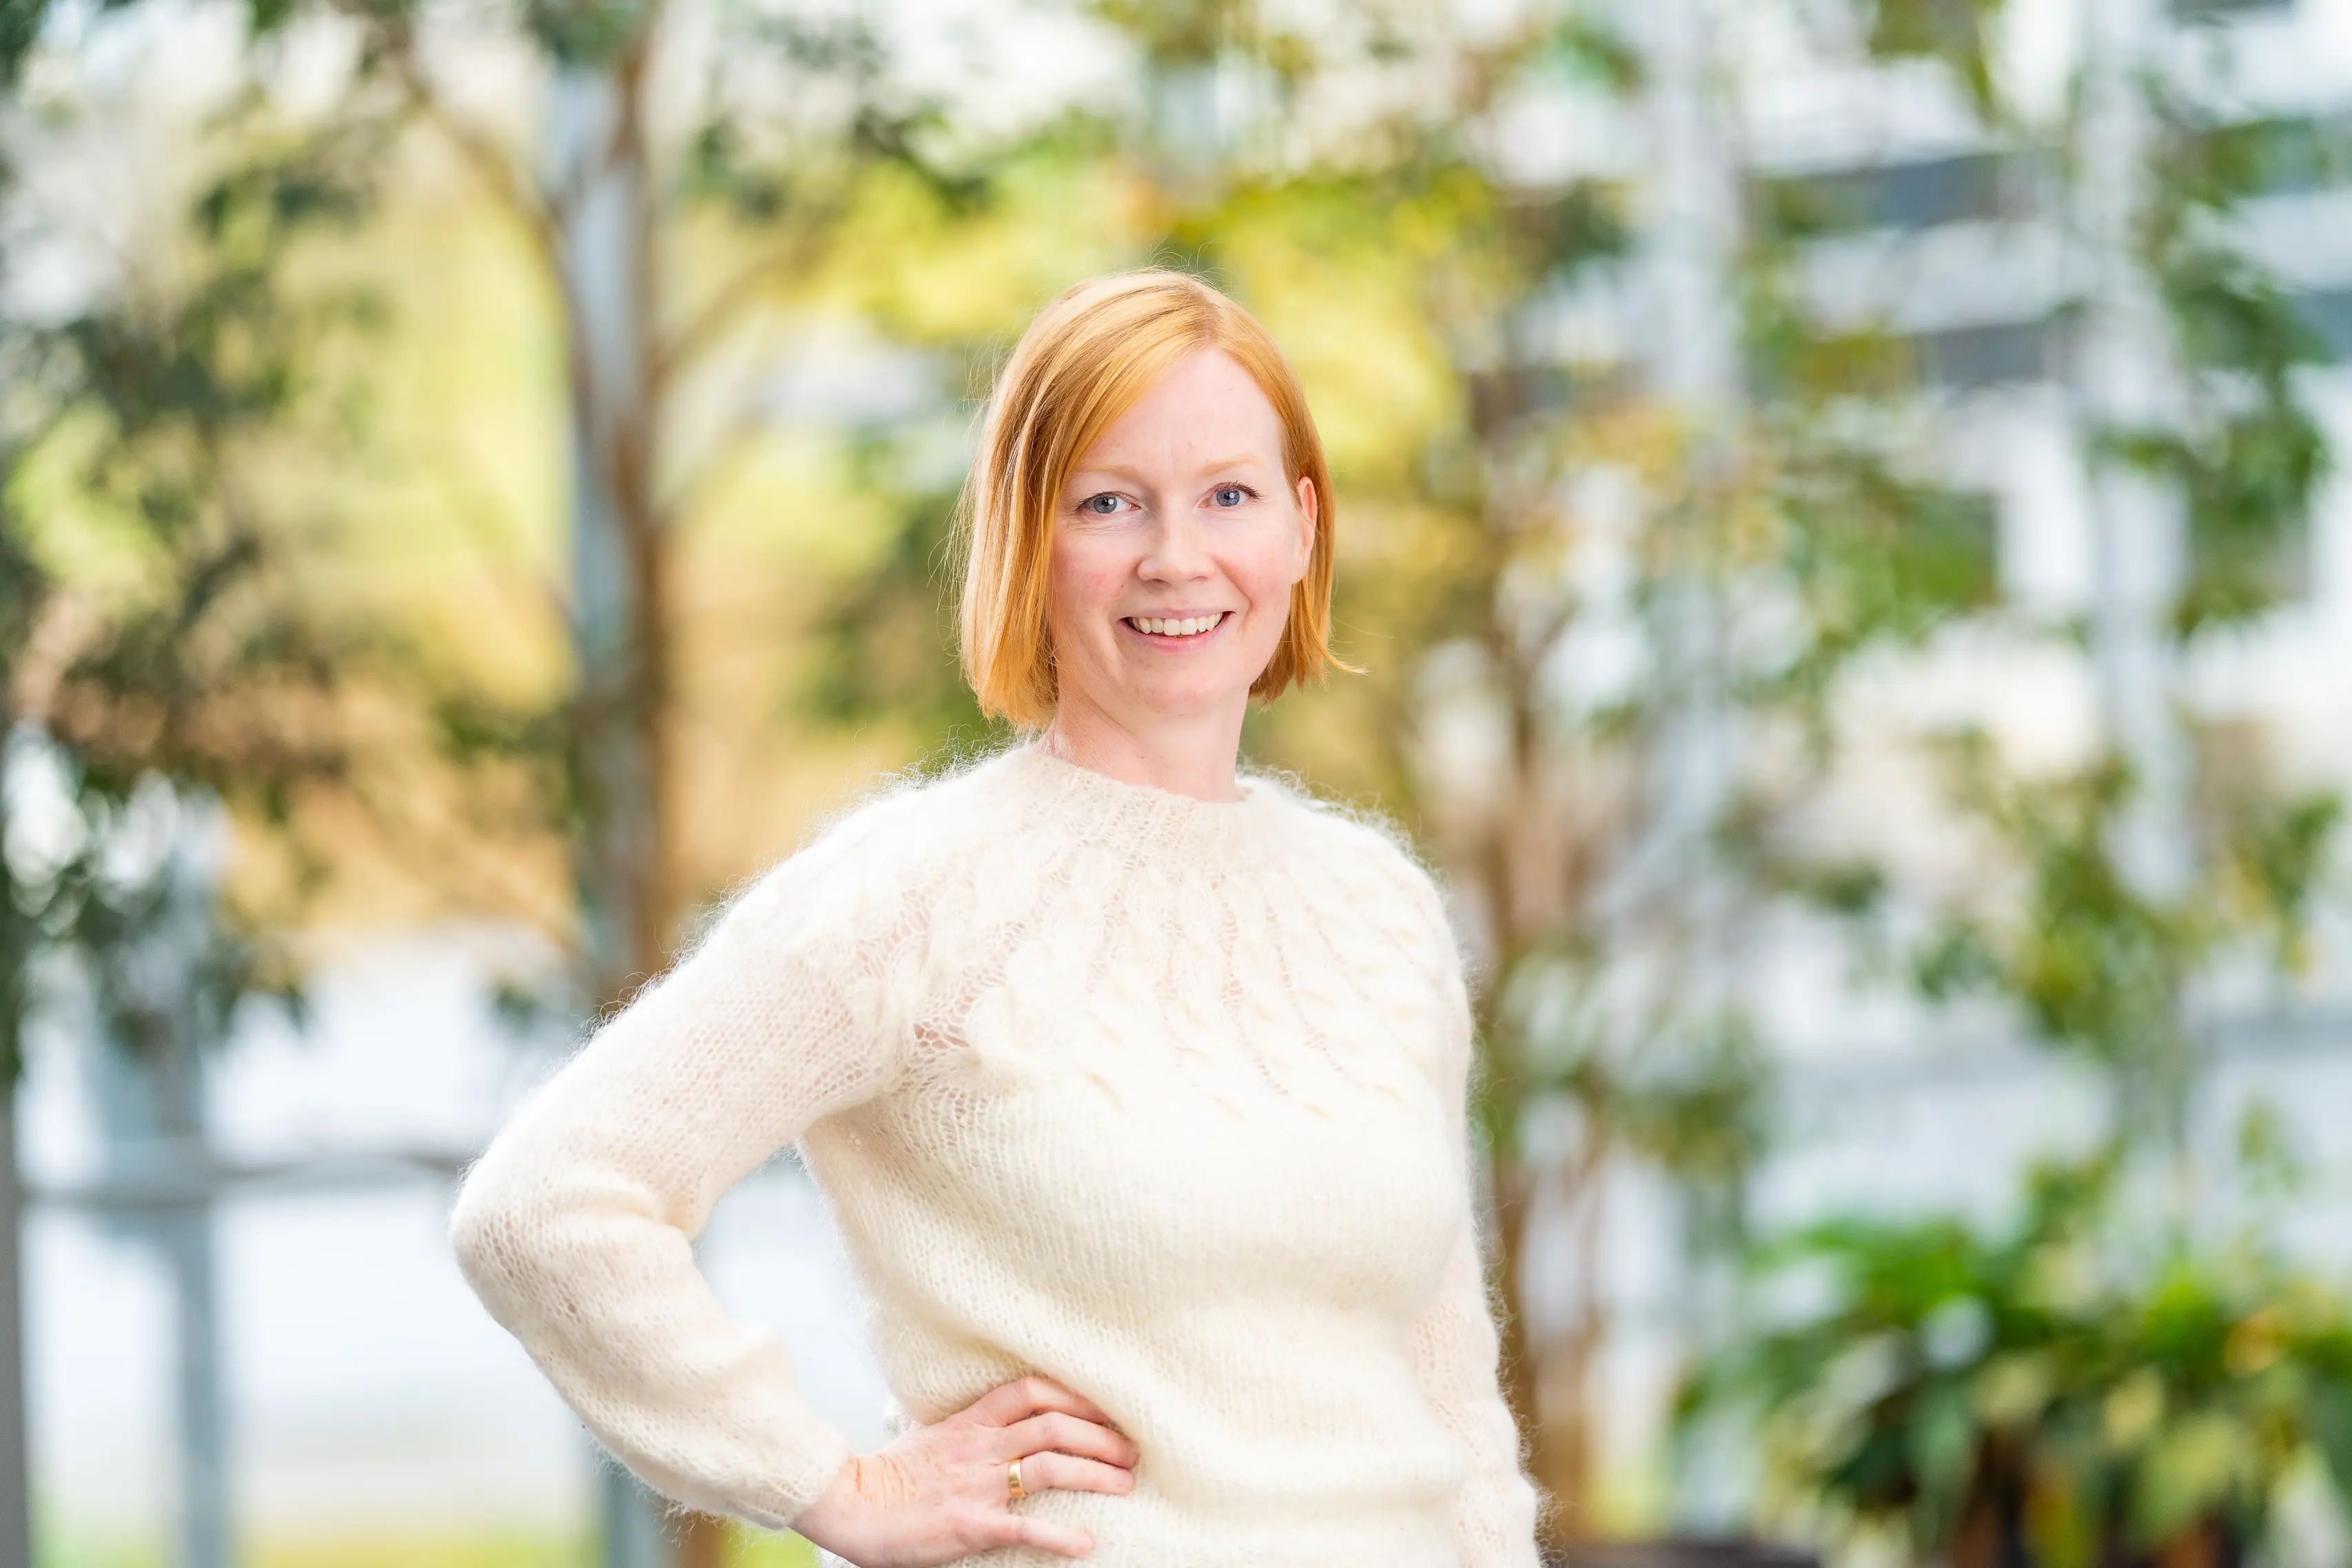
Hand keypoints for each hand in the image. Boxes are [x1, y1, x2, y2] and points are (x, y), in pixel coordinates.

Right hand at [790, 1375, 1139, 1565]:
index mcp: (970, 1421)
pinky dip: (1060, 1537)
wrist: (848, 1504)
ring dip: (1095, 1474)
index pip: (1032, 1391)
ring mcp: (977, 1485)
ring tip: (1125, 1485)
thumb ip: (969, 1426)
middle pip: (1055, 1425)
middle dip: (1101, 1437)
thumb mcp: (932, 1436)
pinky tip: (1086, 1544)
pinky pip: (1024, 1529)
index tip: (1107, 1407)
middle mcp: (980, 1446)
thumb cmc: (890, 1475)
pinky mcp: (970, 1525)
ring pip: (1050, 1467)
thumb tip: (1002, 1421)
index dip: (1076, 1395)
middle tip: (1131, 1452)